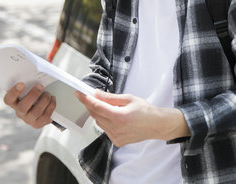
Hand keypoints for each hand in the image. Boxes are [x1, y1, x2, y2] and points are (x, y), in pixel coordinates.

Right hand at [3, 83, 55, 128]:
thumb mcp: (31, 87)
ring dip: (44, 101)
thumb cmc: (35, 93)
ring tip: (48, 94)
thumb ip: (31, 81)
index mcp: (14, 102)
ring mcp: (28, 119)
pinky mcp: (38, 124)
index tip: (22, 84)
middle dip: (33, 95)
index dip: (13, 92)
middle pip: (22, 107)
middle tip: (40, 86)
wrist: (44, 105)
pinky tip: (53, 100)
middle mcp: (19, 112)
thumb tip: (40, 69)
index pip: (8, 99)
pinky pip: (45, 117)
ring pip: (35, 112)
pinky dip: (51, 107)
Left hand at [75, 90, 189, 146]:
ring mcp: (116, 137)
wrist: (156, 125)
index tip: (79, 93)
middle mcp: (116, 128)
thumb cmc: (146, 111)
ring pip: (99, 123)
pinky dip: (106, 122)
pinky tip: (115, 117)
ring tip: (109, 107)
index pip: (96, 106)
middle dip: (91, 105)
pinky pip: (106, 130)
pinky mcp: (117, 141)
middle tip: (90, 96)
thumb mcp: (129, 99)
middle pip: (95, 115)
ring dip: (99, 114)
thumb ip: (111, 98)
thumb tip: (97, 94)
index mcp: (119, 116)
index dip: (86, 99)